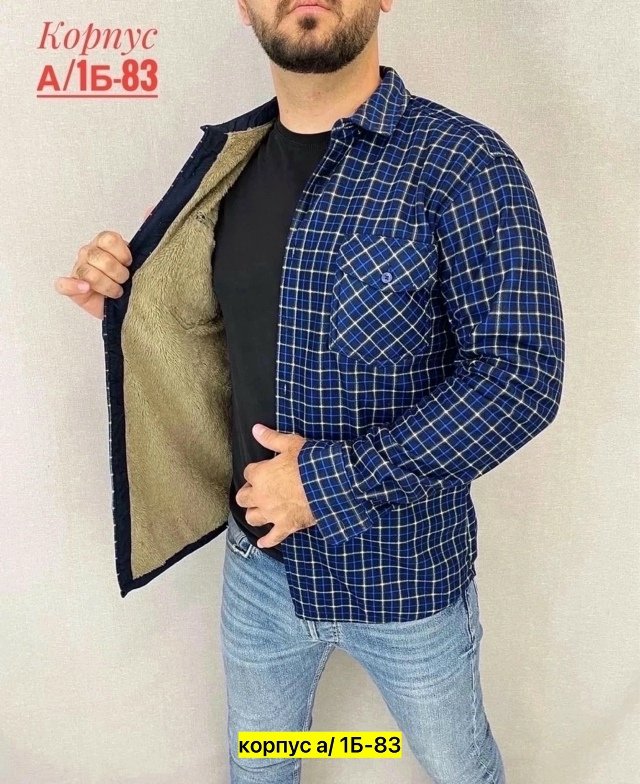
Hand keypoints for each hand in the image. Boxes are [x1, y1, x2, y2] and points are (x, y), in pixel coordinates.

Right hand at [53, 206, 153, 319]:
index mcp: (104, 243)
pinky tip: (86, 289)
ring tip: (117, 291)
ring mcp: (79, 269)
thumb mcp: (143, 258)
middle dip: (117, 272)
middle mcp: (89, 253)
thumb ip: (146, 235)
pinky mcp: (72, 288)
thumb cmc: (134, 281)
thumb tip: (150, 210)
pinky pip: (63, 285)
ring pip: (87, 272)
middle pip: (98, 256)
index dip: (122, 253)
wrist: (130, 304)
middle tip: (125, 280)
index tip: (131, 263)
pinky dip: (73, 286)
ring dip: (107, 285)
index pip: (108, 239)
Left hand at [235, 424, 315, 547]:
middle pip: (243, 498)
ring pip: (252, 518)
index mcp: (260, 475)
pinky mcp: (286, 526)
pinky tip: (263, 543)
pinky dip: (267, 541)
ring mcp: (272, 513)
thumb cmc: (310, 462)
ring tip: (258, 511)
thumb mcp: (290, 444)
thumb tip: (256, 429)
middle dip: (248, 494)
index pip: (248, 473)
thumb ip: (270, 438)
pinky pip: (273, 537)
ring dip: (254, 514)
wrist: (329, 483)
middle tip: (256, 491)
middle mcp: (261, 496)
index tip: (263, 470)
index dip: (255, 471)